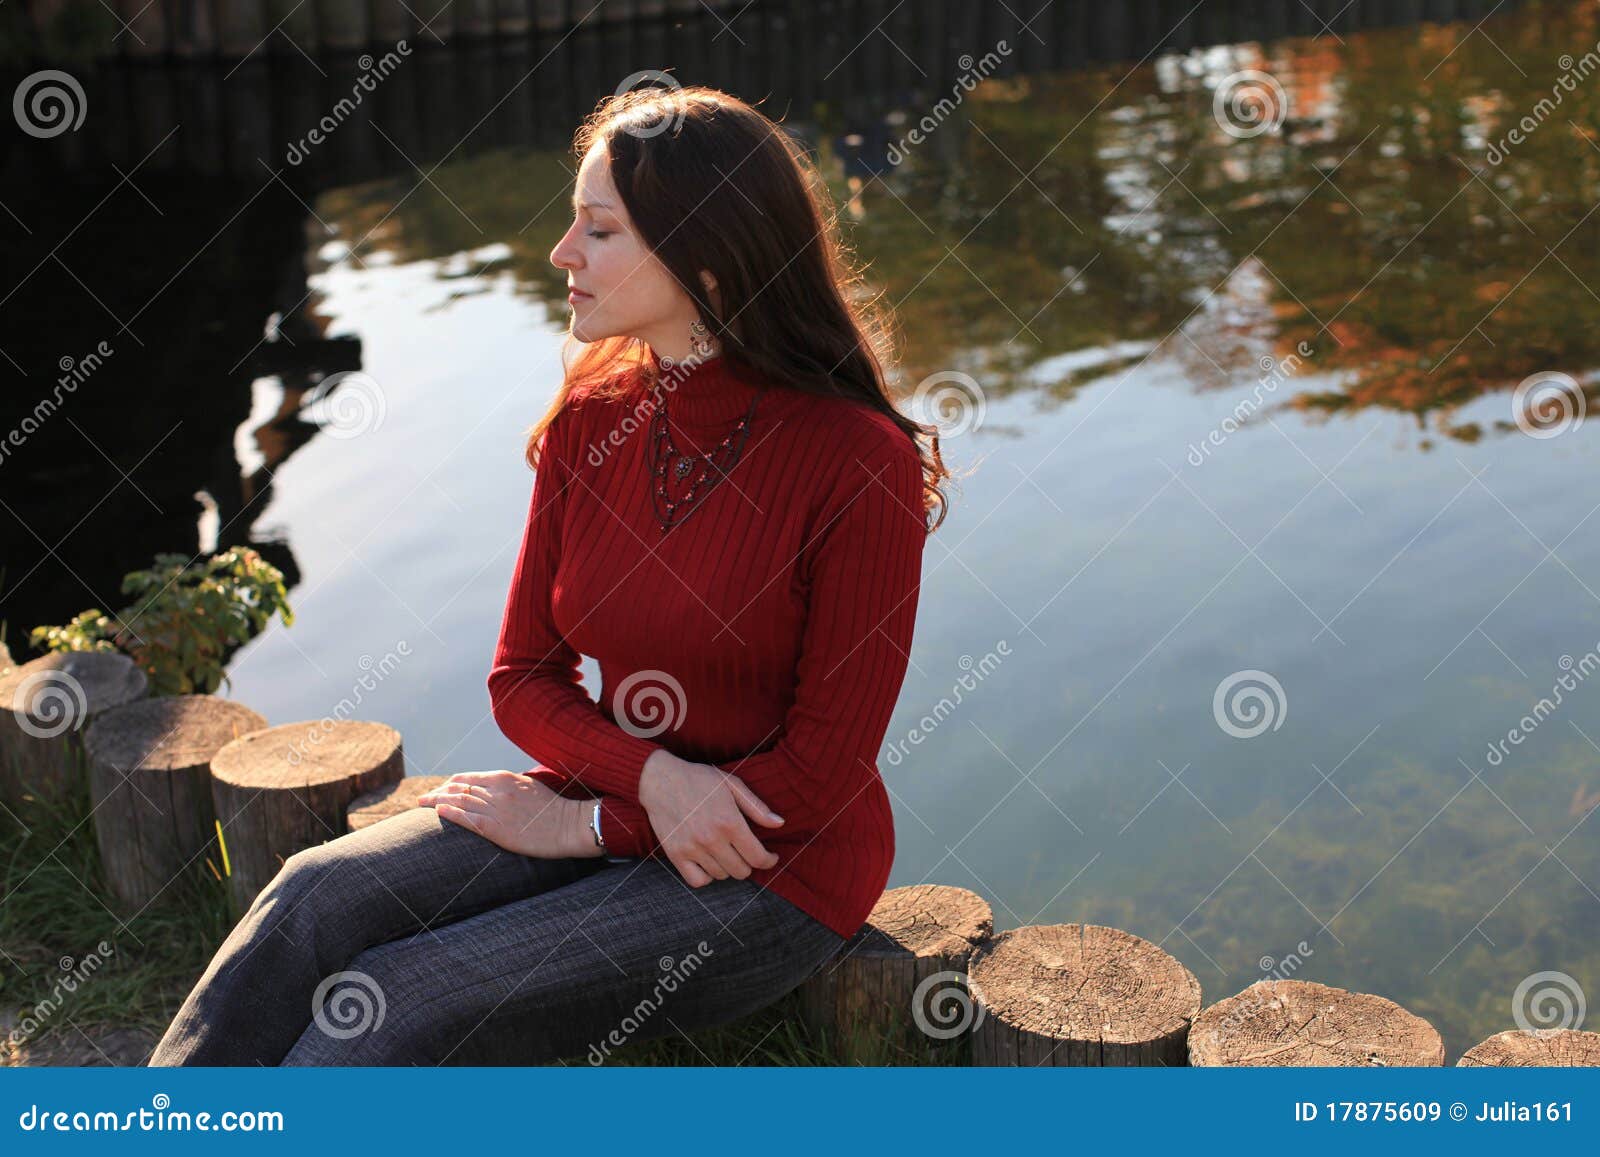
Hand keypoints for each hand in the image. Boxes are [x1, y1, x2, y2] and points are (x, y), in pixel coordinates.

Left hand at [415, 770, 601, 859]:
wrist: (569, 824)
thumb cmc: (554, 808)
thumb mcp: (530, 787)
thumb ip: (510, 785)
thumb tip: (496, 787)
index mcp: (505, 778)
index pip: (468, 777)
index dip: (449, 783)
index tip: (439, 789)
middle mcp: (497, 790)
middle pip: (459, 787)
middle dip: (437, 791)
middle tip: (423, 798)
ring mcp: (497, 808)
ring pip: (459, 800)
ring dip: (437, 801)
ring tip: (422, 803)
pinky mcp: (498, 828)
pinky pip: (468, 818)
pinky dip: (451, 813)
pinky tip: (438, 811)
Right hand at [638, 749, 784, 886]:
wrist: (660, 780)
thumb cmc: (698, 779)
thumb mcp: (732, 785)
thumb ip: (757, 807)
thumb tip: (780, 823)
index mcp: (729, 822)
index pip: (758, 857)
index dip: (769, 861)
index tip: (770, 857)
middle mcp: (711, 839)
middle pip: (741, 871)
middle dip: (749, 863)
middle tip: (746, 852)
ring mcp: (692, 849)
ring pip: (721, 876)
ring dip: (728, 867)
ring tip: (726, 852)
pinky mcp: (675, 855)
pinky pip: (698, 881)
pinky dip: (707, 876)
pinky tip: (709, 862)